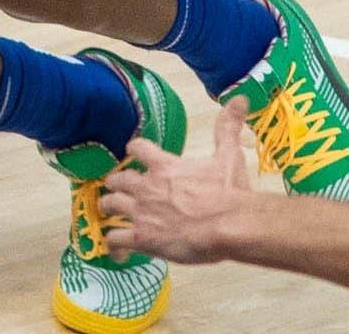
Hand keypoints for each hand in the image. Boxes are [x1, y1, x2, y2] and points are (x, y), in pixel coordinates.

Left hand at [102, 98, 263, 263]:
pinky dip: (113, 244)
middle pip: (116, 179)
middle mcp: (146, 186)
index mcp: (164, 166)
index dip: (134, 150)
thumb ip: (228, 128)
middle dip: (116, 184)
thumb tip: (240, 99)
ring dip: (108, 209)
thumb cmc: (230, 192)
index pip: (136, 148)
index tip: (135, 153)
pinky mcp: (142, 237)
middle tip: (119, 190)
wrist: (231, 225)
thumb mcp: (228, 156)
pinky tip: (116, 249)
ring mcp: (141, 212)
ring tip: (110, 214)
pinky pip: (114, 239)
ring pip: (109, 205)